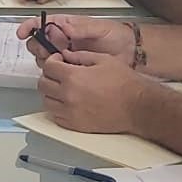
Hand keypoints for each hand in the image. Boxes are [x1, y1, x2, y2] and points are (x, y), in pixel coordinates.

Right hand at [15, 15, 134, 63]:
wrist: (131, 54)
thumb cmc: (116, 36)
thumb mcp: (100, 27)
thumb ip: (82, 28)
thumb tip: (63, 27)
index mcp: (66, 25)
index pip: (41, 23)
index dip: (29, 27)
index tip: (23, 33)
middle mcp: (62, 39)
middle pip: (37, 41)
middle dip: (37, 46)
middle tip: (48, 51)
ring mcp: (65, 55)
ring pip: (43, 57)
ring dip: (45, 59)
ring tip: (61, 60)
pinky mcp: (70, 69)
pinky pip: (55, 71)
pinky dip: (54, 71)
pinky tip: (64, 70)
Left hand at [35, 51, 151, 135]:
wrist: (137, 107)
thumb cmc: (125, 84)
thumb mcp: (103, 59)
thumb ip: (80, 56)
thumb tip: (67, 55)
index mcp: (73, 77)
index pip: (48, 67)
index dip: (52, 61)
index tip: (58, 61)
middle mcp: (68, 96)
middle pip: (43, 84)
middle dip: (49, 76)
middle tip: (59, 74)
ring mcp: (71, 112)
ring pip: (47, 101)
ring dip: (51, 93)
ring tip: (63, 88)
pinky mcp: (76, 125)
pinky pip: (56, 116)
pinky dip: (58, 109)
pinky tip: (68, 102)